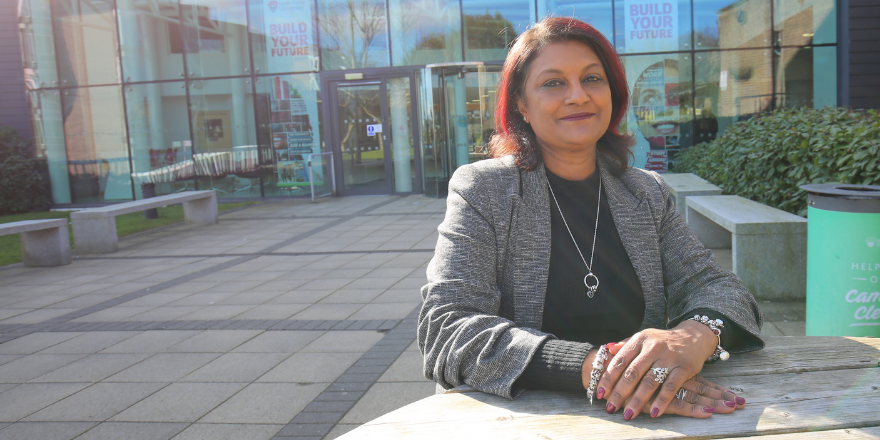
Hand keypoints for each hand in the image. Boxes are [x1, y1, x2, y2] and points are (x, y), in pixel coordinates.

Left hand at [597, 321, 719, 419]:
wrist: (693, 336)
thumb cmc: (662, 341)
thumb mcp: (643, 338)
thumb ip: (625, 345)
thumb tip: (607, 350)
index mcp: (639, 339)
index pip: (620, 361)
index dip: (608, 378)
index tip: (600, 393)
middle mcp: (653, 347)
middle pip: (632, 373)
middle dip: (619, 393)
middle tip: (611, 407)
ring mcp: (669, 357)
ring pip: (649, 382)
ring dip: (638, 400)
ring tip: (628, 414)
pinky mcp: (684, 367)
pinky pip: (671, 387)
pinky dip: (662, 401)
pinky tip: (654, 413)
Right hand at [629, 374, 744, 417]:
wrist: (599, 372)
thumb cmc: (619, 370)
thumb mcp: (637, 364)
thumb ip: (658, 371)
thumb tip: (670, 383)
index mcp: (668, 369)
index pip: (695, 380)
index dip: (714, 388)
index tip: (734, 395)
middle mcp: (668, 376)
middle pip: (699, 387)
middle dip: (720, 396)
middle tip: (741, 403)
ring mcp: (663, 388)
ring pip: (693, 396)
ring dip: (714, 403)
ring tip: (732, 409)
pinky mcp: (655, 398)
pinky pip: (679, 405)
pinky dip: (694, 410)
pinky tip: (708, 415)